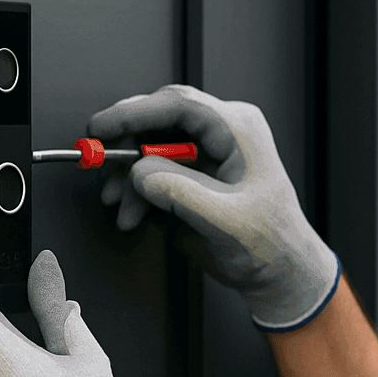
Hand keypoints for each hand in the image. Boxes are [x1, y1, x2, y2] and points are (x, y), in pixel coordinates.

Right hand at [87, 84, 339, 331]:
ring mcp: (204, 154)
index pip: (178, 105)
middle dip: (125, 147)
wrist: (278, 271)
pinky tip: (133, 214)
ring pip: (148, 148)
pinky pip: (152, 171)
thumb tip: (139, 173)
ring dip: (127, 178)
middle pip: (157, 121)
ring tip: (122, 209)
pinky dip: (136, 192)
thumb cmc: (270, 242)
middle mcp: (220, 134)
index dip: (134, 112)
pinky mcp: (191, 175)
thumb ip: (178, 191)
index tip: (101, 127)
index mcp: (237, 130)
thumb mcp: (224, 218)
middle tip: (99, 166)